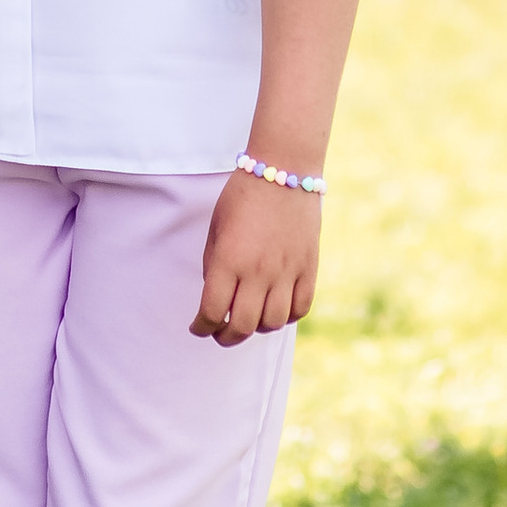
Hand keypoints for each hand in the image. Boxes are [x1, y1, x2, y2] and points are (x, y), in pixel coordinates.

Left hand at [190, 169, 319, 344]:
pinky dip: (287, 316)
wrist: (283, 169)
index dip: (201, 327)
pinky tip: (275, 308)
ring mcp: (287, 271)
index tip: (198, 327)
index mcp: (229, 260)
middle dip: (225, 337)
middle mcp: (259, 271)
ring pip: (273, 322)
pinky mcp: (309, 267)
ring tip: (248, 318)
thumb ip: (213, 265)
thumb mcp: (216, 228)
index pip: (212, 311)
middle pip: (242, 326)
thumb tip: (216, 297)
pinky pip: (300, 308)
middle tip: (219, 333)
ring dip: (256, 328)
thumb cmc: (242, 196)